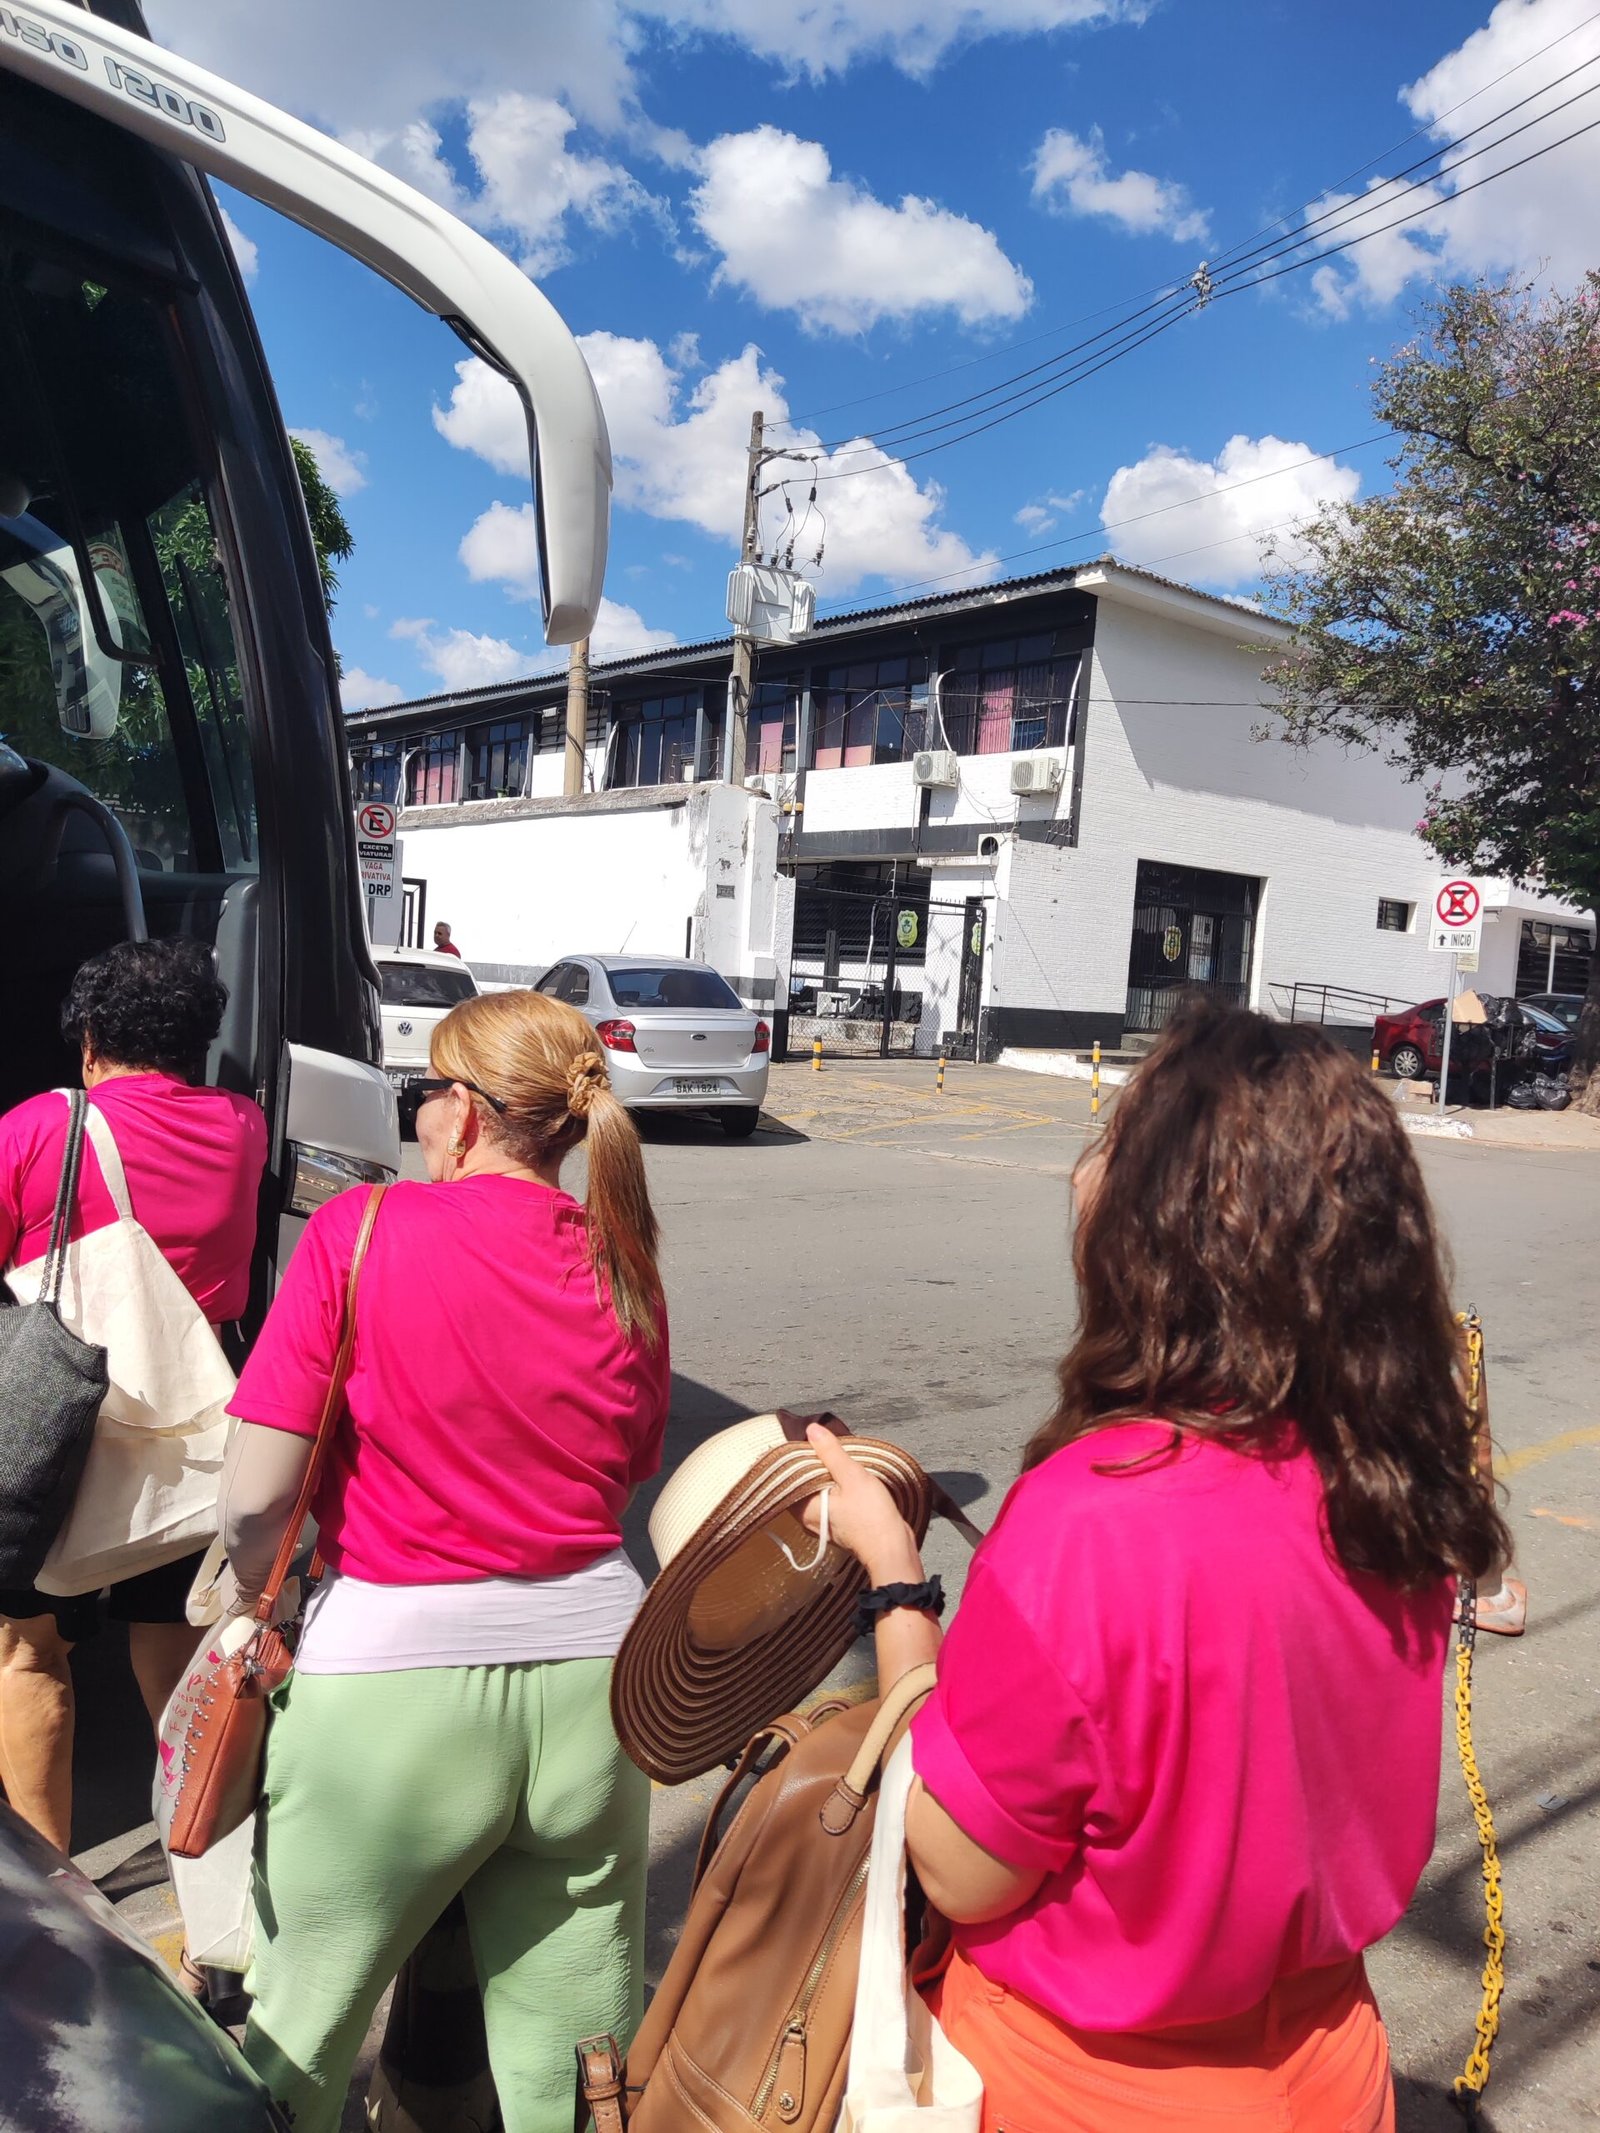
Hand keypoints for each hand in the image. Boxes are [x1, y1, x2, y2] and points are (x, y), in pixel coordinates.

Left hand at [801, 1424, 924, 1584]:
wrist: (892, 1549)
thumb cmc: (872, 1518)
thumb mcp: (852, 1477)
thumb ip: (830, 1453)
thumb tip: (812, 1431)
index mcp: (803, 1508)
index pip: (790, 1474)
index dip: (799, 1454)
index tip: (810, 1439)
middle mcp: (808, 1517)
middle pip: (803, 1481)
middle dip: (815, 1463)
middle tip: (828, 1445)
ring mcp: (822, 1522)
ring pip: (818, 1489)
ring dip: (828, 1474)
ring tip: (840, 1458)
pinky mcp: (837, 1523)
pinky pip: (829, 1498)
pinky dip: (836, 1486)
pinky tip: (849, 1476)